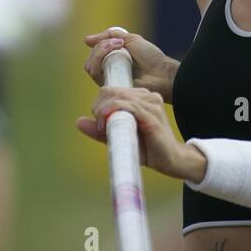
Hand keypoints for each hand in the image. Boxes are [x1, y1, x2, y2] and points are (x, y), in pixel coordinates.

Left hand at [76, 85, 196, 180]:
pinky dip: (114, 110)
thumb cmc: (147, 149)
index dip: (100, 102)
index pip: (112, 89)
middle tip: (99, 124)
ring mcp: (152, 104)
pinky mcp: (152, 116)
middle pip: (112, 90)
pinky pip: (129, 106)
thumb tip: (79, 122)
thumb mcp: (119, 137)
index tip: (99, 120)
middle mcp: (148, 96)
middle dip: (99, 105)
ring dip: (104, 110)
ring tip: (102, 127)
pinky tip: (107, 120)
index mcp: (142, 97)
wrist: (171, 161)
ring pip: (118, 96)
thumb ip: (100, 130)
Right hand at [83, 29, 175, 100]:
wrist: (161, 72)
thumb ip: (109, 36)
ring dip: (101, 52)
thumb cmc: (150, 57)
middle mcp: (107, 74)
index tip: (115, 40)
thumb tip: (86, 40)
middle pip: (90, 61)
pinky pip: (96, 75)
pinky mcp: (110, 88)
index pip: (94, 55)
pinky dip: (102, 61)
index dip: (100, 45)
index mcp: (111, 63)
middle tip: (119, 43)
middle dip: (101, 47)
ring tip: (119, 48)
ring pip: (90, 67)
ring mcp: (108, 82)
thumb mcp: (130, 39)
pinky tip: (118, 58)